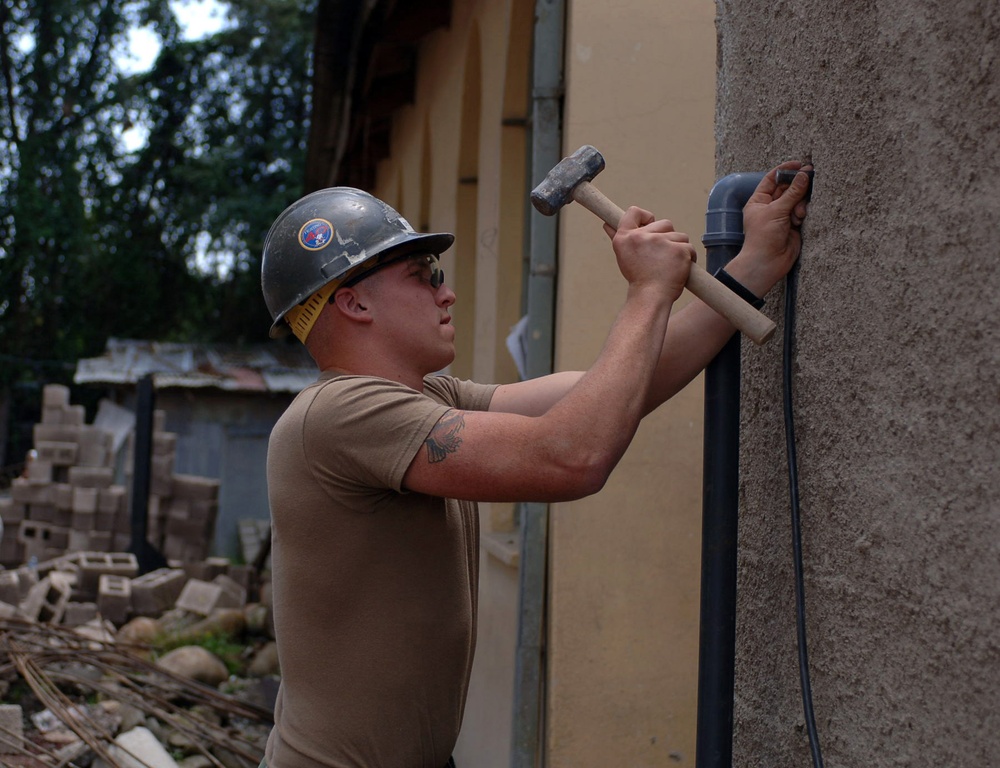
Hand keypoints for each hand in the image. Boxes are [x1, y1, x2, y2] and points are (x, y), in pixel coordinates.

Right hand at [605, 206, 695, 302]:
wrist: (650, 298)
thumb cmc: (639, 279)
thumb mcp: (624, 256)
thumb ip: (618, 237)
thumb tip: (607, 224)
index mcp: (625, 237)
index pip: (634, 212)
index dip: (645, 217)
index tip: (649, 227)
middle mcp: (642, 236)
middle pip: (664, 223)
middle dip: (667, 237)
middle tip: (661, 257)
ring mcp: (661, 242)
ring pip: (679, 235)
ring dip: (678, 248)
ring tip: (670, 265)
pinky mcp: (679, 250)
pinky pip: (689, 247)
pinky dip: (688, 258)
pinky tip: (680, 268)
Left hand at [740, 161, 811, 285]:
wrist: (768, 262)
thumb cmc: (763, 237)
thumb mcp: (776, 210)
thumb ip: (792, 192)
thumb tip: (804, 174)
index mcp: (759, 201)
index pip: (772, 179)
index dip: (784, 170)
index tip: (799, 164)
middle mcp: (770, 207)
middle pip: (787, 188)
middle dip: (797, 186)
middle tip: (810, 177)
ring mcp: (782, 216)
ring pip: (797, 200)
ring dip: (800, 203)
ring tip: (798, 214)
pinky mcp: (793, 225)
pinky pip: (802, 211)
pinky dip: (802, 213)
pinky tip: (799, 221)